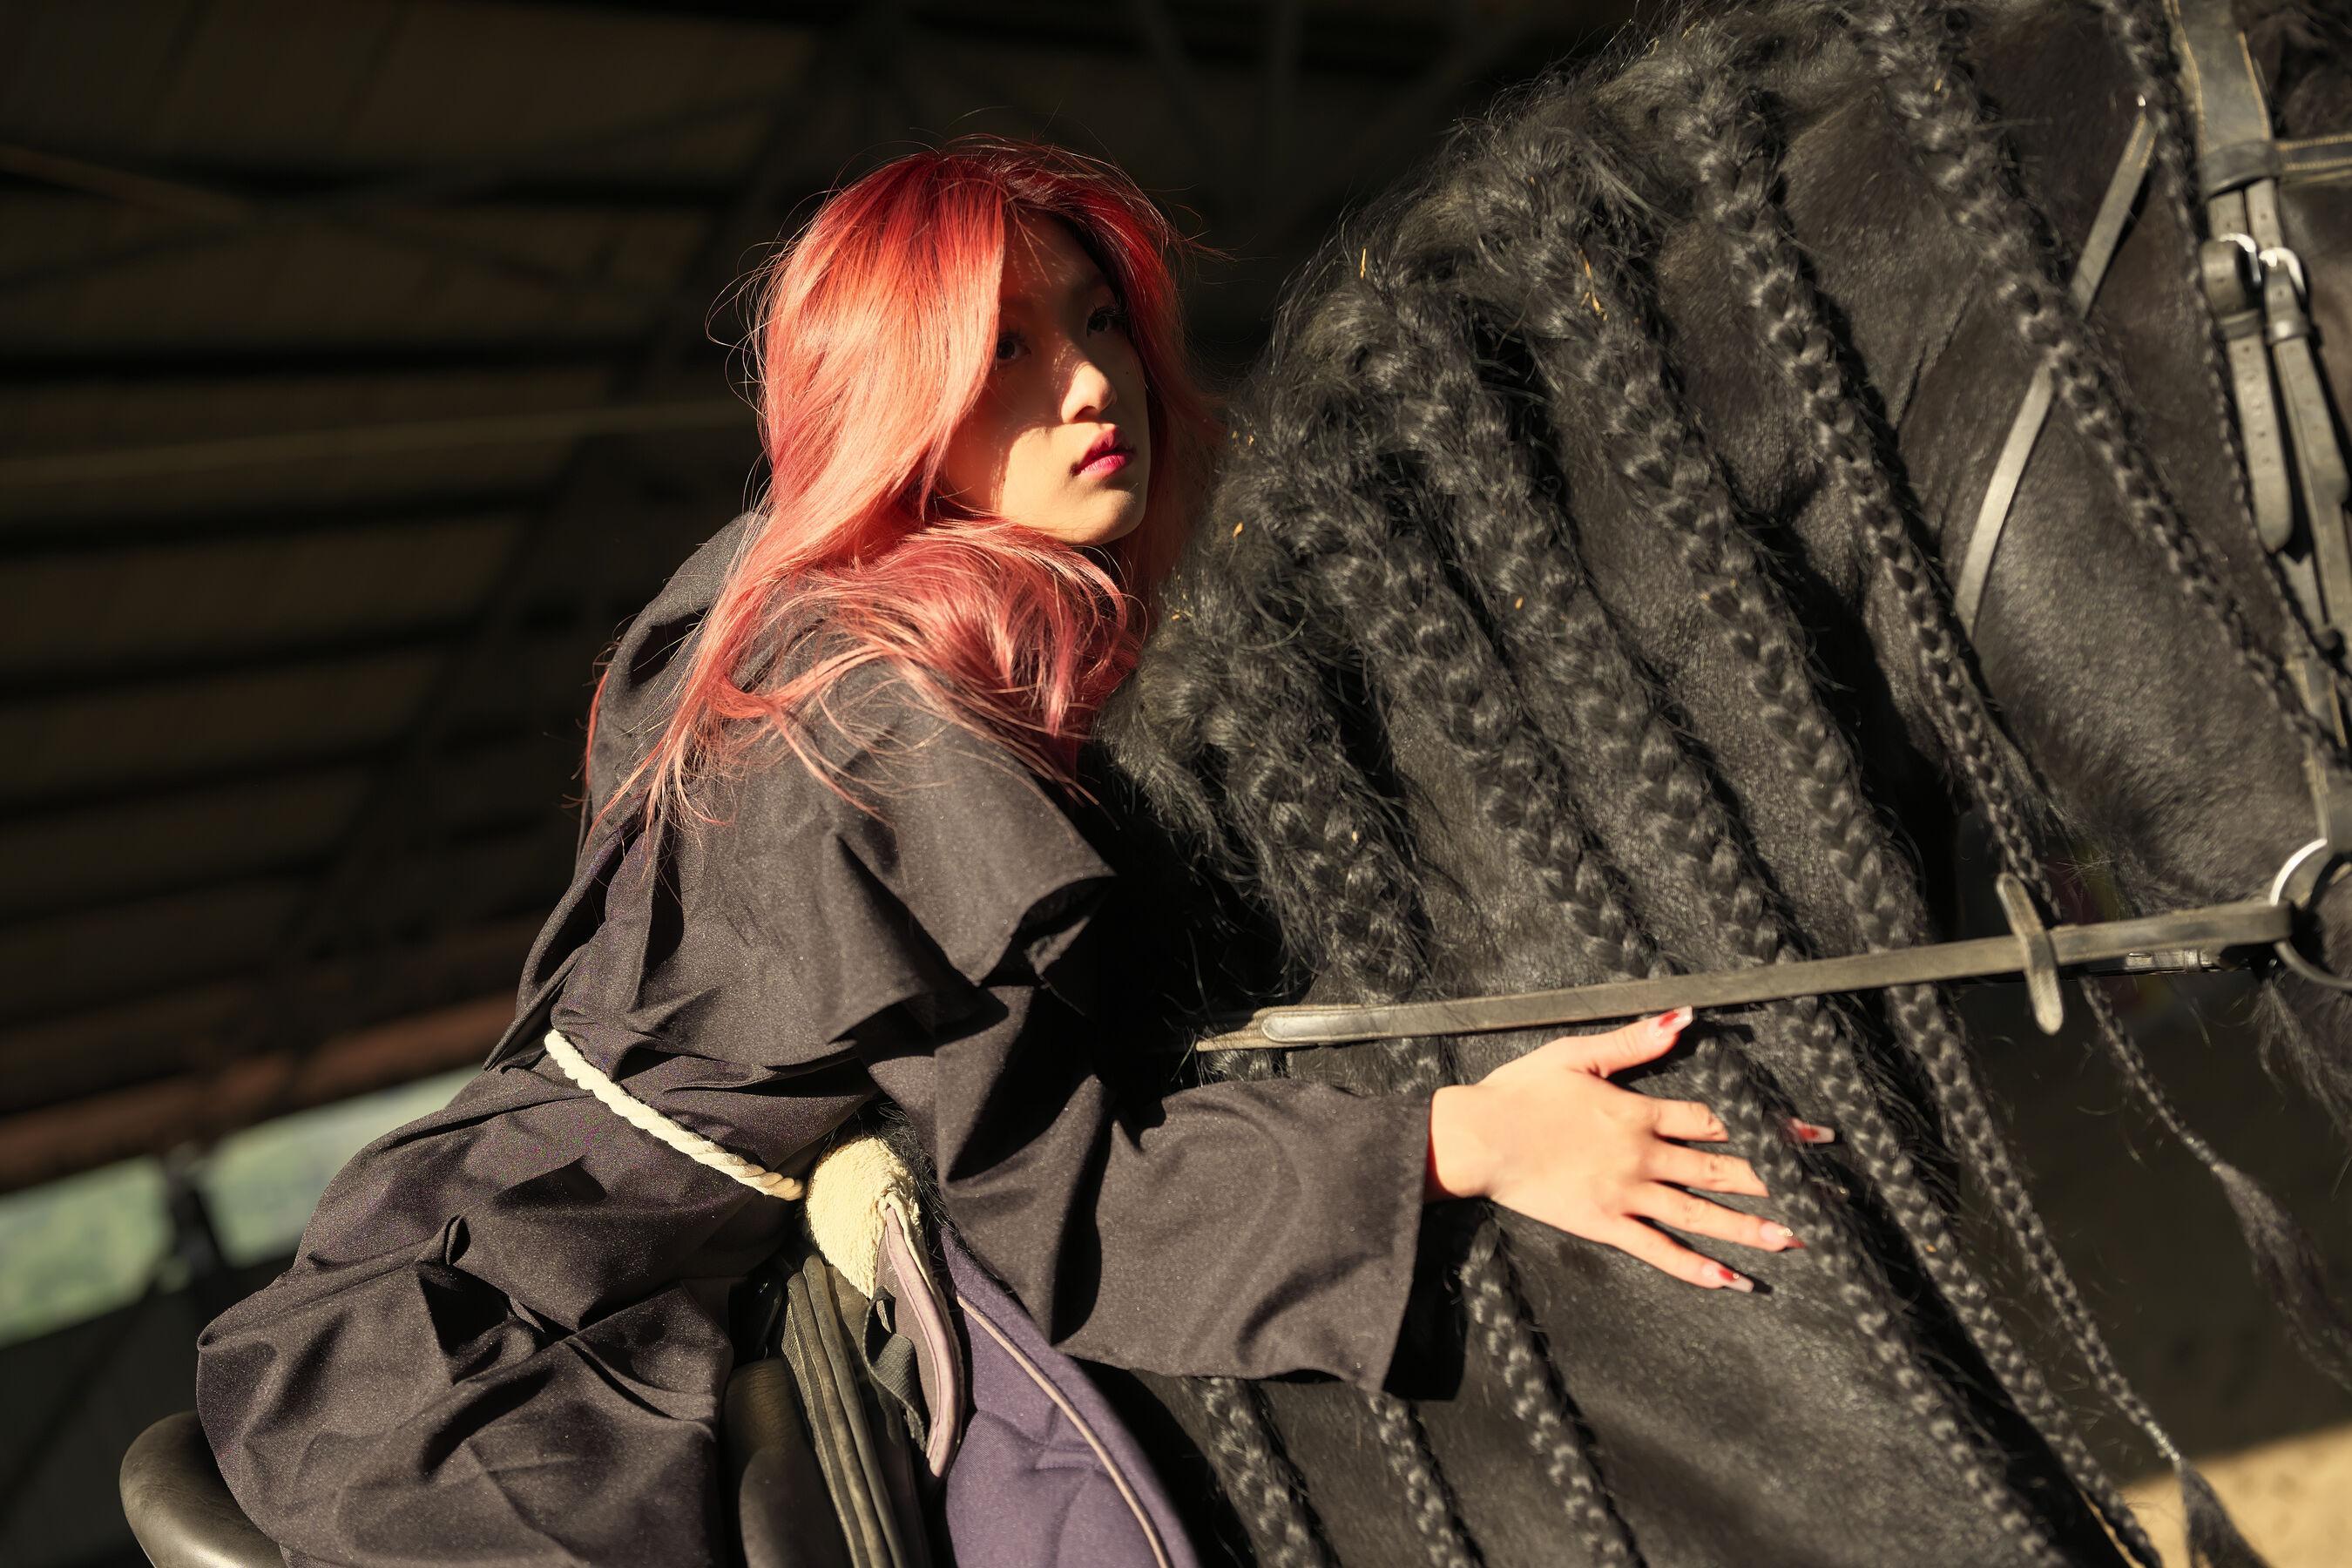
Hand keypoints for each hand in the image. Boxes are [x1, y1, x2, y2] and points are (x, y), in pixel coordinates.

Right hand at [1425, 1007, 1827, 1291]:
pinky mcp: (1604, 1225)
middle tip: (1825, 1196)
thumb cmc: (1521, 1091)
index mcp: (1638, 1112)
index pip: (1717, 1119)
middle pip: (1722, 1169)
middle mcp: (1642, 1156)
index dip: (1767, 1127)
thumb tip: (1684, 1017)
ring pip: (1699, 1213)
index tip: (1812, 1136)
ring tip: (1794, 1240)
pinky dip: (1692, 1266)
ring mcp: (1625, 1195)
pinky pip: (1655, 1249)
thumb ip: (1634, 1040)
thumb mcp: (1576, 1054)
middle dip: (1778, 1180)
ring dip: (1748, 1228)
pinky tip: (1726, 1280)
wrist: (1478, 1139)